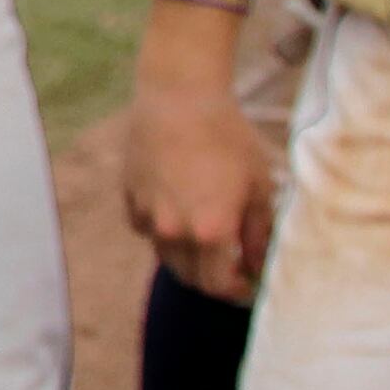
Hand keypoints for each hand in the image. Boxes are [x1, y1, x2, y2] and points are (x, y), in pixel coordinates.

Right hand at [125, 72, 274, 302]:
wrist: (178, 97)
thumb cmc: (228, 137)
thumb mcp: (259, 184)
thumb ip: (259, 232)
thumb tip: (257, 263)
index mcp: (211, 232)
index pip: (219, 286)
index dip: (237, 292)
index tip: (248, 284)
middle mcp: (175, 232)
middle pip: (190, 278)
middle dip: (212, 280)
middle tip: (229, 266)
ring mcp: (148, 215)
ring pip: (167, 256)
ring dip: (187, 257)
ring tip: (204, 238)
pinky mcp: (130, 197)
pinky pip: (147, 228)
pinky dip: (162, 230)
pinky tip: (177, 208)